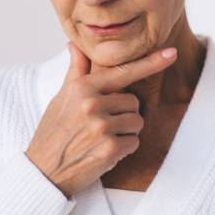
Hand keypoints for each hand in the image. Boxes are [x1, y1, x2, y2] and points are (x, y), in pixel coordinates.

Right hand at [25, 43, 178, 196]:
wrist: (43, 170)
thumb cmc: (53, 132)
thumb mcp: (61, 97)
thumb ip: (76, 71)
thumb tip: (74, 45)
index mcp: (82, 88)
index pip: (123, 72)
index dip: (151, 62)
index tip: (171, 53)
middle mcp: (92, 104)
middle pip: (134, 102)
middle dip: (124, 114)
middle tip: (100, 125)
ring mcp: (101, 127)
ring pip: (136, 123)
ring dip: (125, 132)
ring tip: (100, 138)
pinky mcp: (110, 149)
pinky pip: (134, 142)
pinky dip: (123, 150)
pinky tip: (102, 151)